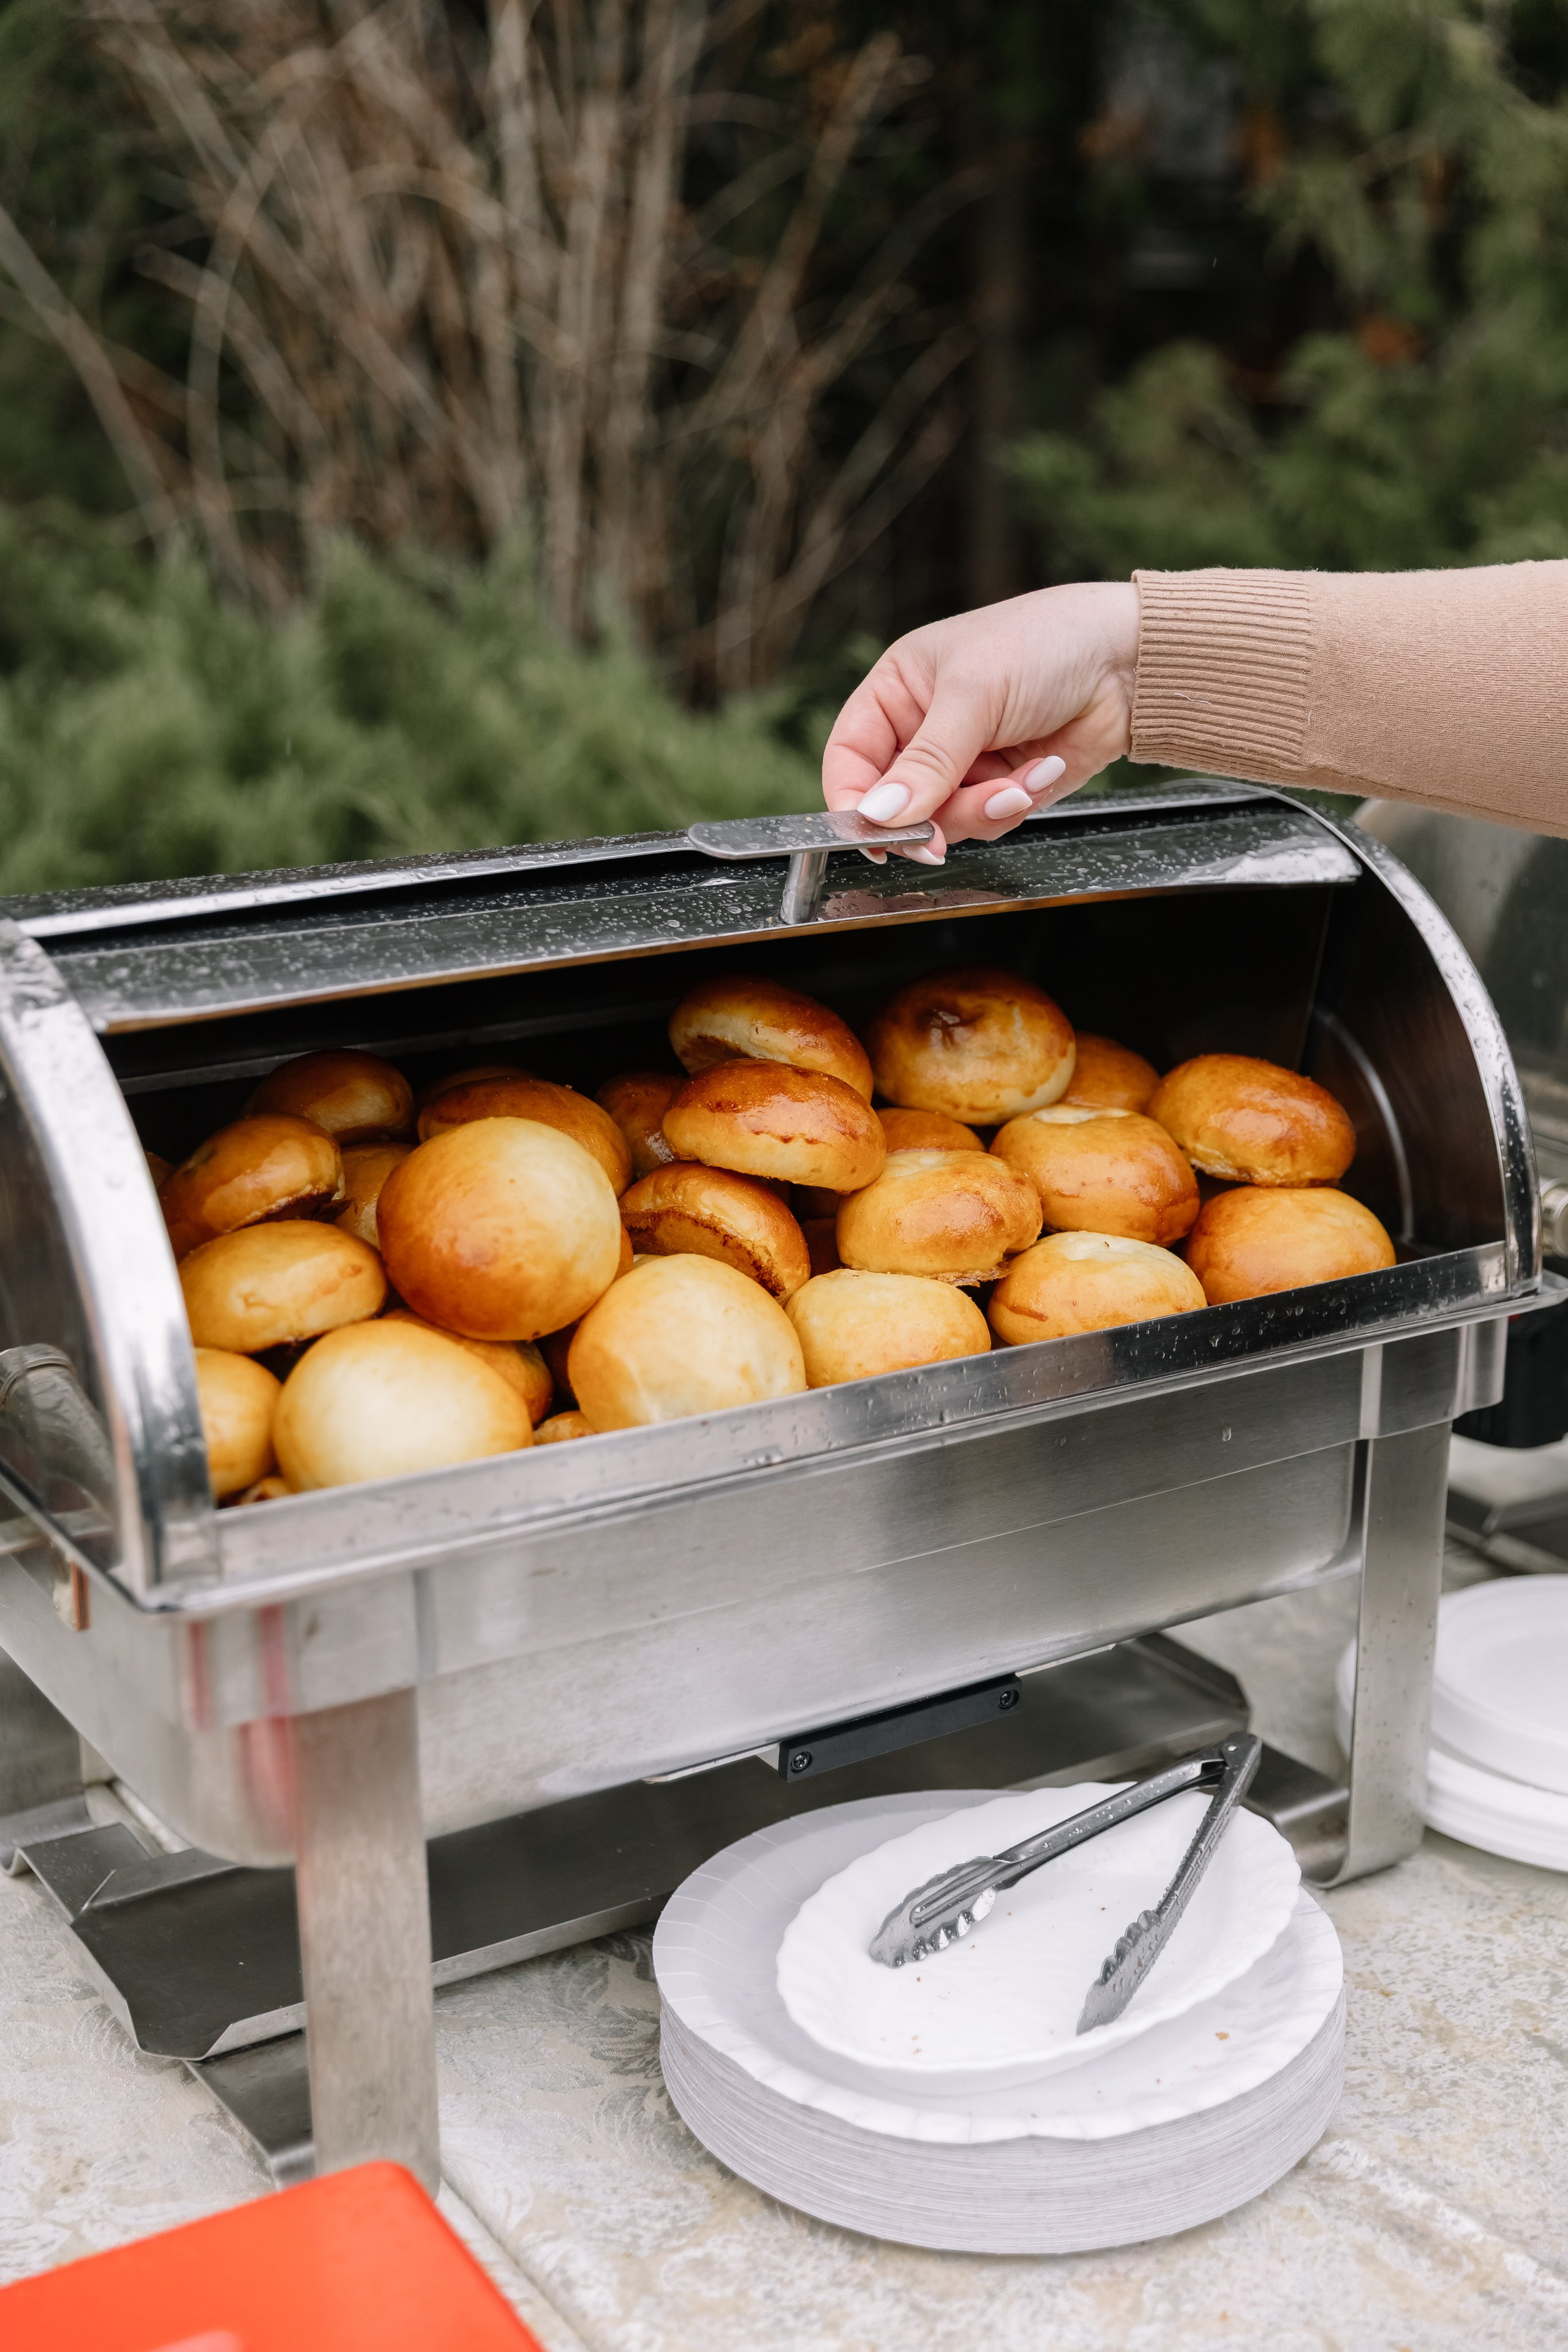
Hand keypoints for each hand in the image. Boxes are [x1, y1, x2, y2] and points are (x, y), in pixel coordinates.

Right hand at [821, 581, 1139, 863]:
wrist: (1127, 661)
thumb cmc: (1046, 644)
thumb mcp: (974, 695)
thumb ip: (926, 761)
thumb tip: (879, 814)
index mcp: (898, 689)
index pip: (849, 757)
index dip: (853, 802)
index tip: (872, 836)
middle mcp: (923, 728)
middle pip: (895, 803)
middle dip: (925, 819)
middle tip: (937, 838)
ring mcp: (963, 761)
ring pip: (942, 820)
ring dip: (980, 811)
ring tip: (1017, 784)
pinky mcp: (1001, 785)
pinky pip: (987, 821)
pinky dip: (1013, 806)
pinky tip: (1041, 770)